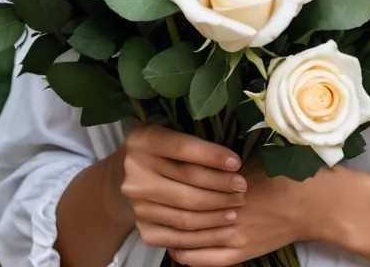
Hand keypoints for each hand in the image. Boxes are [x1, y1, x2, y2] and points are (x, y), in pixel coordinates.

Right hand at [119, 125, 247, 251]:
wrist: (127, 177)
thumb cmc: (161, 150)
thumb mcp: (169, 131)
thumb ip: (193, 139)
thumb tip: (232, 157)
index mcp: (143, 141)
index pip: (181, 148)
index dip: (211, 156)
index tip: (237, 163)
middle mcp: (135, 174)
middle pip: (186, 184)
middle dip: (220, 187)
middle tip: (242, 187)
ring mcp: (138, 205)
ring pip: (185, 214)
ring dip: (216, 213)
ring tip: (236, 207)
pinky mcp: (143, 229)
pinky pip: (178, 237)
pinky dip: (205, 236)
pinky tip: (223, 228)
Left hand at [168, 162, 326, 266]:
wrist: (311, 203)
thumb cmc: (283, 174)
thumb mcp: (251, 160)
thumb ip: (222, 165)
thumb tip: (194, 159)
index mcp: (229, 183)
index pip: (187, 187)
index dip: (168, 185)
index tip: (156, 180)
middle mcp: (226, 209)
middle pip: (184, 213)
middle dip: (164, 209)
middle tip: (148, 203)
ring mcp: (232, 235)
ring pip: (189, 237)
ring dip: (170, 232)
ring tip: (156, 224)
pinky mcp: (240, 253)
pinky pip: (205, 259)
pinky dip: (186, 255)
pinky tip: (175, 250)